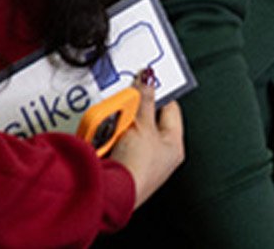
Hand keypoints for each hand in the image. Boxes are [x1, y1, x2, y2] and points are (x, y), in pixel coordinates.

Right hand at [110, 76, 185, 212]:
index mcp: (174, 146)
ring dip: (115, 125)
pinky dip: (104, 137)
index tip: (146, 82)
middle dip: (132, 111)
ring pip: (125, 131)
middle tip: (123, 103)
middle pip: (145, 120)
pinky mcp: (116, 167)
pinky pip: (111, 143)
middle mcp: (158, 156)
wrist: (110, 193)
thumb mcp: (142, 125)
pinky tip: (100, 135)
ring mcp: (136, 162)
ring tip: (110, 122)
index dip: (158, 94)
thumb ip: (144, 100)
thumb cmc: (136, 167)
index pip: (170, 110)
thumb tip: (149, 80)